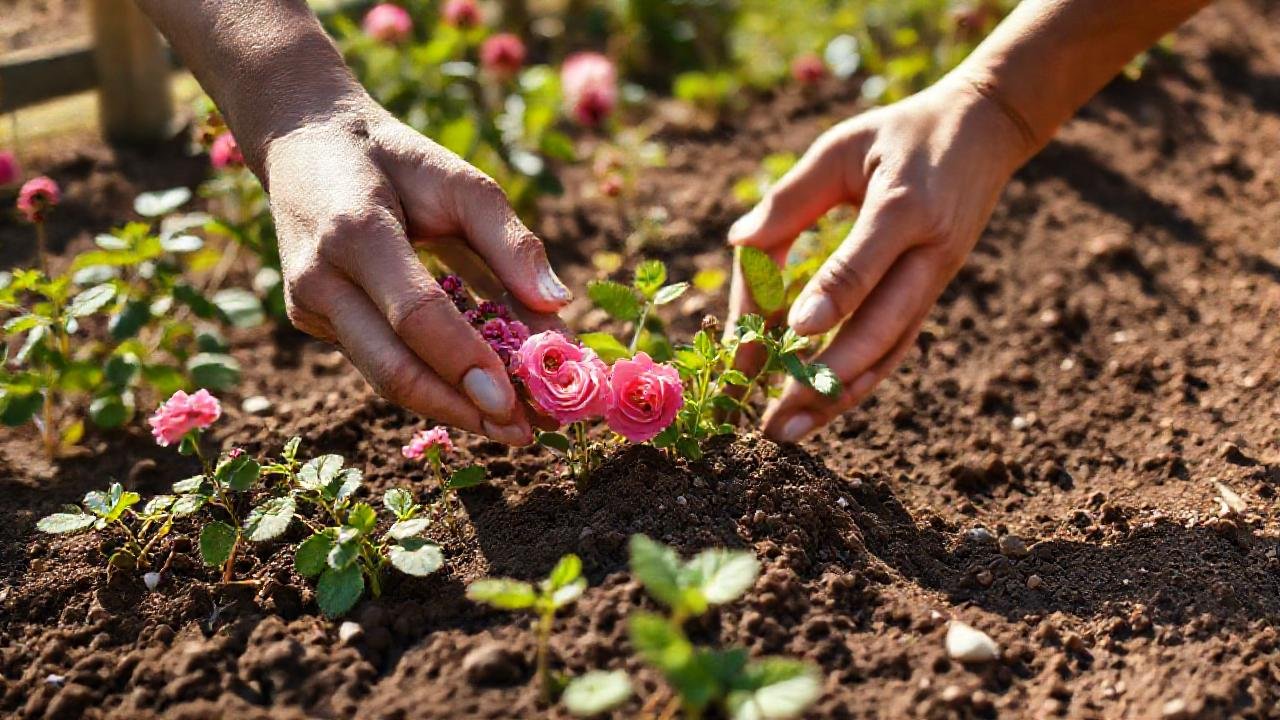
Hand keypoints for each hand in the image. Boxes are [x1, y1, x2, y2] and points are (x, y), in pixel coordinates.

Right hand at [264, 97, 570, 445]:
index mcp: (355, 231)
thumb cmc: (394, 156)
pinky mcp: (312, 320)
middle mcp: (320, 278)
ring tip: (513, 427)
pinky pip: (379, 361)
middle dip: (462, 410)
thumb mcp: (458, 178)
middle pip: (393, 369)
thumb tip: (557, 306)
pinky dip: (433, 380)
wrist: (300, 140)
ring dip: (452, 407)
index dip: (466, 363)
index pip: (416, 316)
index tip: (514, 403)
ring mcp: (308, 305)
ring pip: (385, 377)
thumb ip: (509, 240)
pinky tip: (480, 395)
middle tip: (524, 435)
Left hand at [727, 77, 1033, 441]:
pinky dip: (859, 380)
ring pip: (889, 351)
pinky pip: (896, 345)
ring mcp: (938, 278)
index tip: (793, 332)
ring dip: (839, 398)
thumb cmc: (902, 132)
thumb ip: (793, 195)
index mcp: (906, 205)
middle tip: (773, 419)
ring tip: (789, 432)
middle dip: (826, 380)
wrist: (989, 129)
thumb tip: (738, 244)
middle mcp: (930, 252)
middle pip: (881, 328)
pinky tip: (821, 407)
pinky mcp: (934, 293)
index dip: (832, 296)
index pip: (865, 260)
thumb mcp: (844, 145)